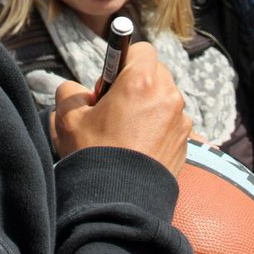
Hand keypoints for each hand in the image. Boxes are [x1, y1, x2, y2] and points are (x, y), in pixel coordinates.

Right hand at [52, 41, 191, 174]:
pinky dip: (158, 128)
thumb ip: (70, 92)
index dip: (122, 61)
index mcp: (141, 82)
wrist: (118, 203)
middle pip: (156, 74)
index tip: (109, 83)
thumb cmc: (94, 156)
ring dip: (148, 106)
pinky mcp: (186, 143)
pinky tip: (138, 148)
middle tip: (115, 108)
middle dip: (137, 83)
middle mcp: (168, 96)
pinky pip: (171, 123)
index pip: (141, 49)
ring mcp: (181, 121)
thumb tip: (78, 92)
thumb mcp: (67, 118)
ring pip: (164, 99)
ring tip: (126, 132)